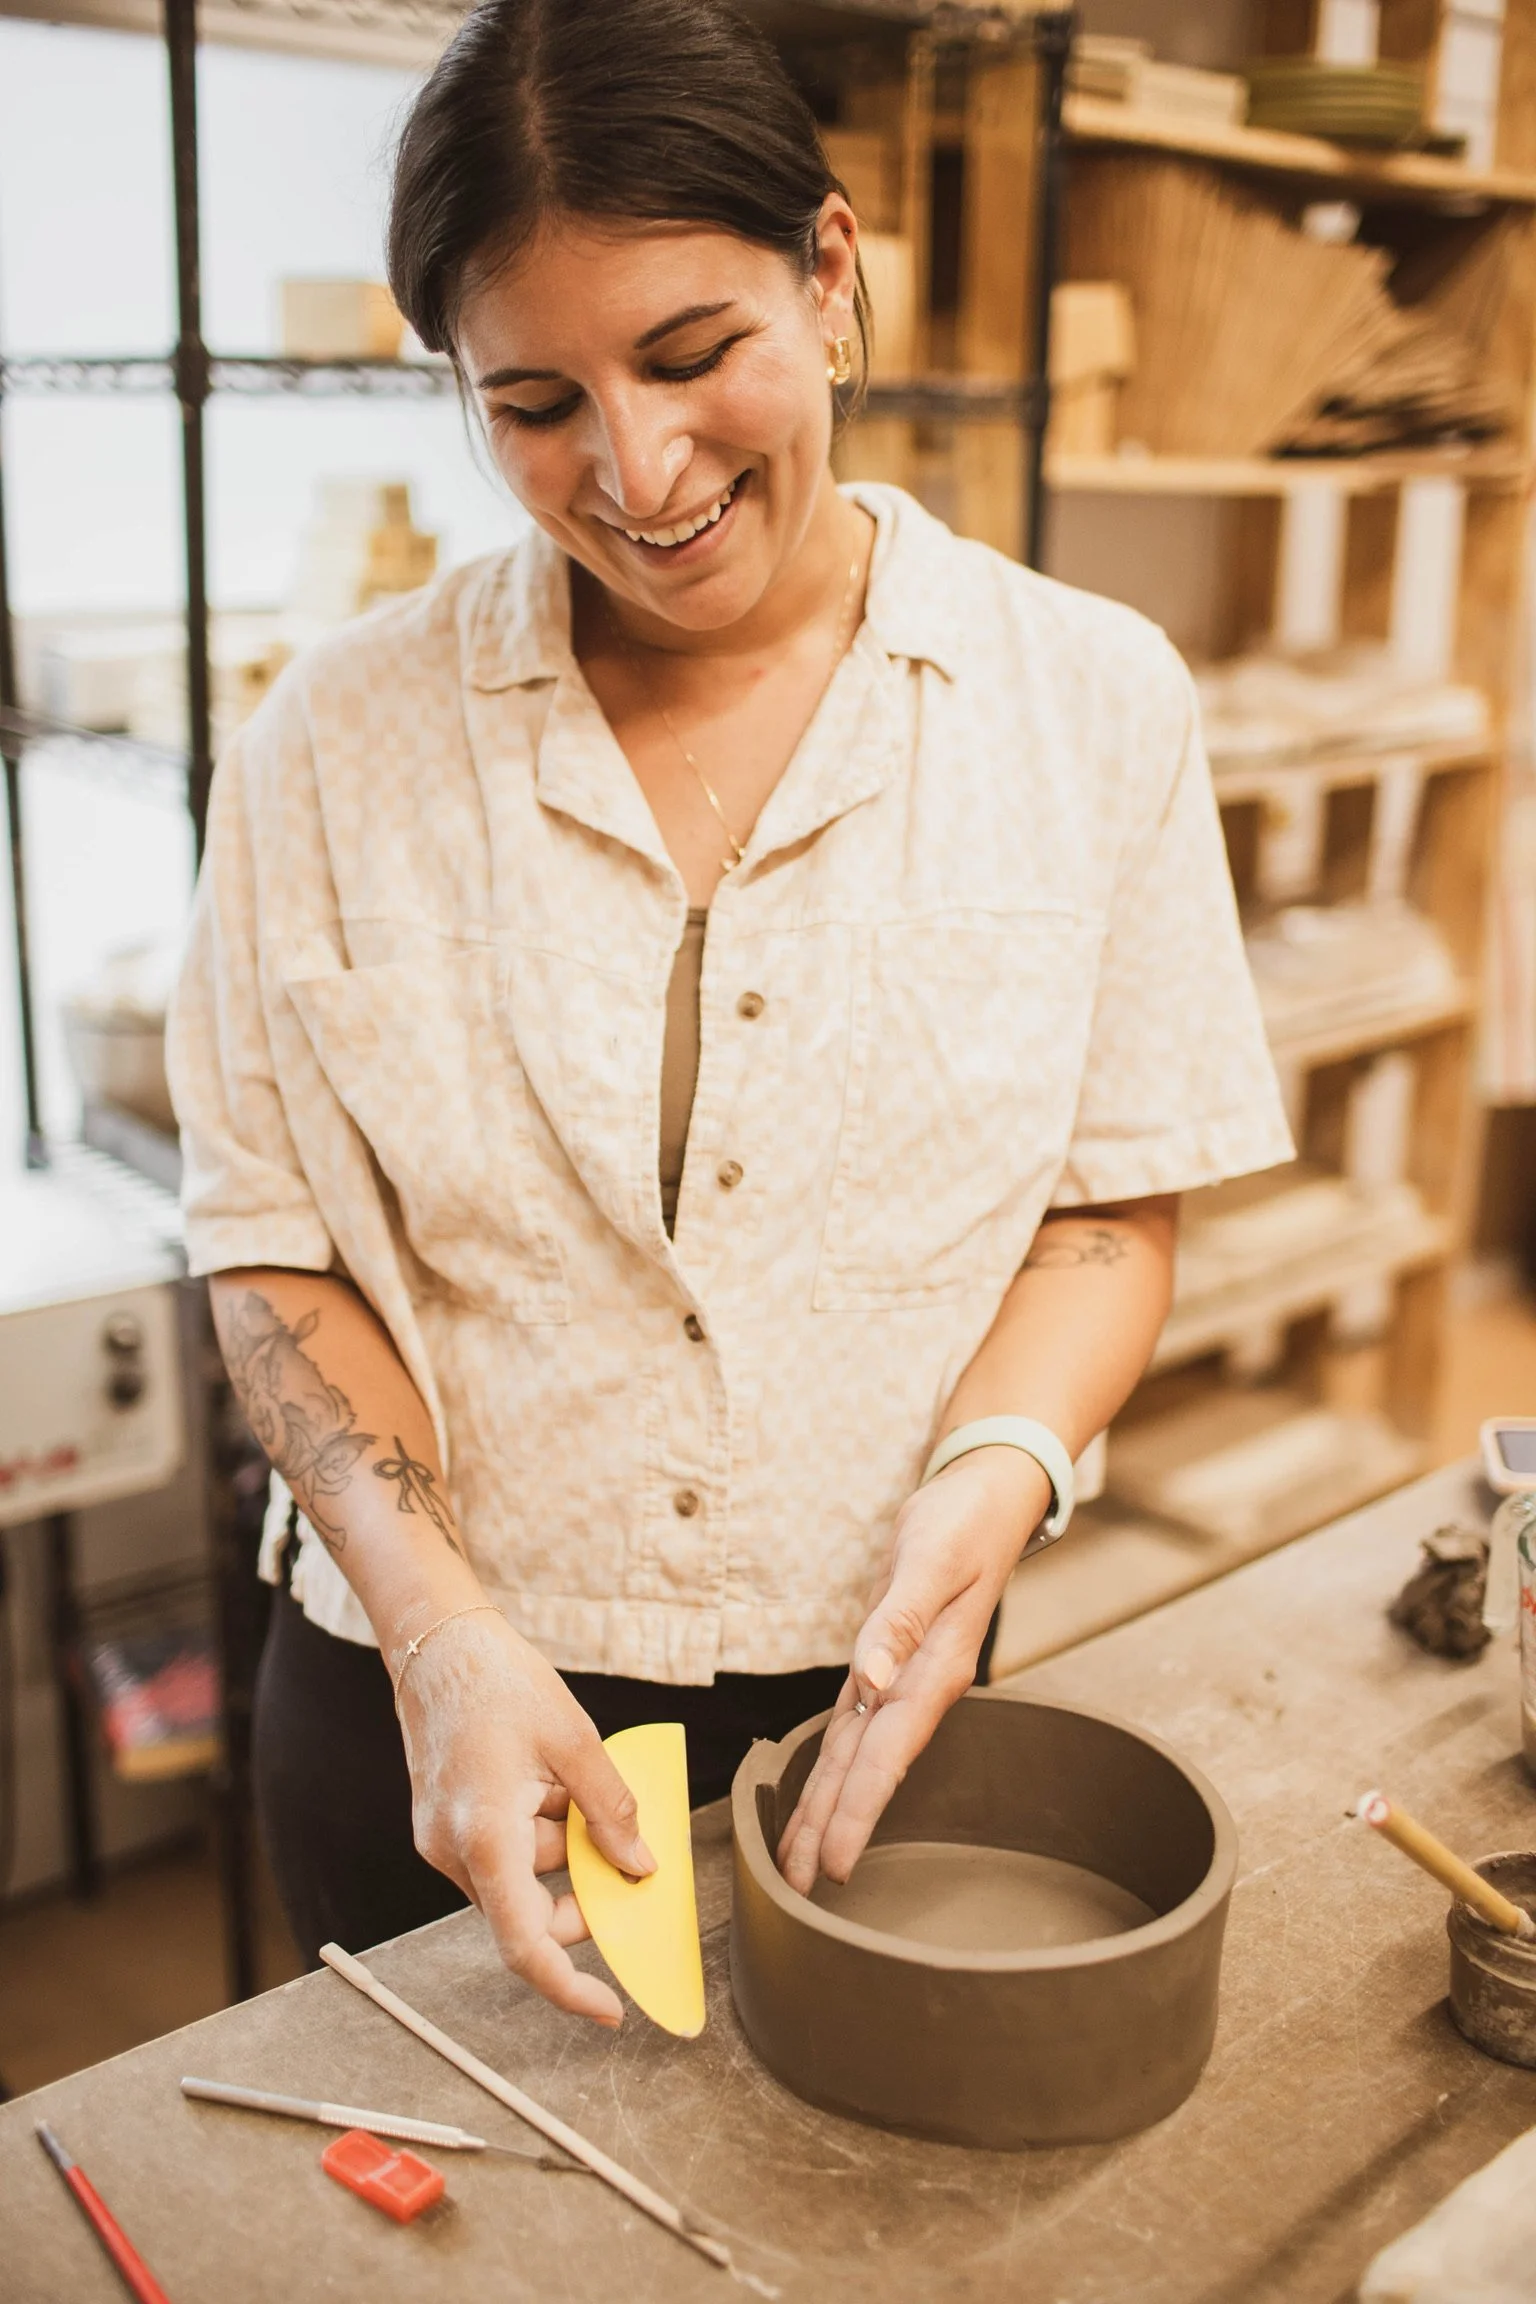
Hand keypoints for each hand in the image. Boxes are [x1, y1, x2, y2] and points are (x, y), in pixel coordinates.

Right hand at [395, 1608, 654, 2023]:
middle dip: (580, 1894)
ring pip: (520, 1879)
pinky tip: (546, 1782)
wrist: (436, 1643)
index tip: (610, 2009)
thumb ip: (609, 1811)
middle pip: (529, 1913)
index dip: (569, 1987)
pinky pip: (503, 1854)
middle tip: (625, 1854)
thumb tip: (639, 1866)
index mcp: (485, 1837)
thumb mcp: (574, 1740)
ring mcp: (442, 1841)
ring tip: (571, 1780)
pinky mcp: (442, 1826)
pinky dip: (536, 1832)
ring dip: (560, 1849)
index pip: (526, 1944)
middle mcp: (453, 1851)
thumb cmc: (500, 1682)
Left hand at [776, 1447, 1050, 1894]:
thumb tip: (869, 1679)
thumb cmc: (965, 1521)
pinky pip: (860, 1721)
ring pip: (860, 1750)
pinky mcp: (893, 1655)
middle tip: (799, 1885)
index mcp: (932, 1670)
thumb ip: (900, 1622)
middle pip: (867, 1768)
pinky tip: (827, 1785)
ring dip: (831, 1802)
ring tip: (802, 1855)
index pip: (886, 1755)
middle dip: (833, 1826)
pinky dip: (840, 1759)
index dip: (857, 1812)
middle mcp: (917, 1683)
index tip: (833, 1865)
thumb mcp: (933, 1559)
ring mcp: (906, 1673)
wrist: (987, 1493)